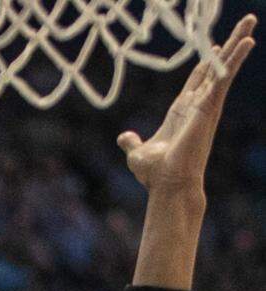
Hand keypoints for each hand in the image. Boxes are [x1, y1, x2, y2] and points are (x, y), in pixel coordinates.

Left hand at [117, 12, 254, 194]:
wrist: (168, 184)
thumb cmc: (156, 175)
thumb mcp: (137, 154)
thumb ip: (132, 142)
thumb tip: (124, 137)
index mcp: (182, 111)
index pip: (198, 80)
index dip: (206, 64)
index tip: (214, 47)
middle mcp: (198, 105)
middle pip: (215, 68)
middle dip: (229, 46)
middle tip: (244, 25)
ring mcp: (206, 105)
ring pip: (225, 67)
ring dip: (238, 44)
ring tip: (251, 21)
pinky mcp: (210, 106)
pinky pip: (225, 77)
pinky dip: (235, 60)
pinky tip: (248, 43)